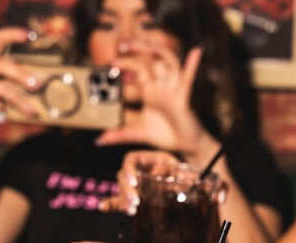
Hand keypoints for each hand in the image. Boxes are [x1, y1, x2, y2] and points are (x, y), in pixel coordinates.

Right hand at [0, 27, 44, 124]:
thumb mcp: (7, 82)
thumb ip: (19, 78)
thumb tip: (39, 83)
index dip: (12, 35)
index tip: (28, 35)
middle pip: (3, 66)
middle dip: (20, 75)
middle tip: (36, 85)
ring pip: (2, 89)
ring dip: (19, 101)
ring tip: (32, 111)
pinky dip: (4, 111)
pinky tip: (4, 115)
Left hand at [96, 43, 216, 159]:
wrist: (183, 145)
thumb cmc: (164, 134)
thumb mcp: (137, 134)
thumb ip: (119, 135)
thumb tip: (99, 140)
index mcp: (149, 92)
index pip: (136, 72)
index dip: (125, 66)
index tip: (111, 64)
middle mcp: (160, 87)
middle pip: (150, 62)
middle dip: (138, 52)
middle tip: (122, 46)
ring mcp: (172, 90)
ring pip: (168, 63)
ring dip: (159, 52)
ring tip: (148, 44)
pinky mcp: (183, 98)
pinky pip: (187, 80)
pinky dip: (191, 66)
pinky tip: (195, 52)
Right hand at [99, 150, 226, 214]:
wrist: (195, 192)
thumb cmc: (201, 182)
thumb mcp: (210, 180)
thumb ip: (220, 186)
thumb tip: (221, 198)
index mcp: (155, 161)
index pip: (132, 159)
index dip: (129, 169)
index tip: (136, 182)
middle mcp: (144, 171)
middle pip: (123, 175)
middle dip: (125, 189)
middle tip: (135, 202)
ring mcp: (139, 185)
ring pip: (121, 188)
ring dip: (121, 198)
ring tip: (131, 209)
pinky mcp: (136, 198)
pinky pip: (119, 200)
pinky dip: (111, 204)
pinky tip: (104, 208)